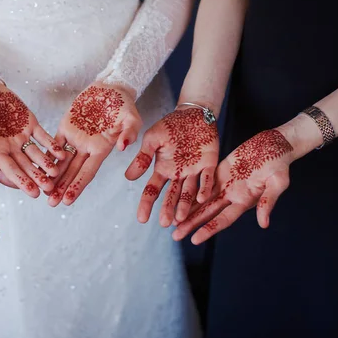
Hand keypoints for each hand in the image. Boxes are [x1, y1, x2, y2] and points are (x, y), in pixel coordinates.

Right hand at [0, 80, 65, 197]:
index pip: (11, 170)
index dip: (22, 181)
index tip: (32, 193)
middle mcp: (11, 147)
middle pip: (26, 165)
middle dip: (38, 177)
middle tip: (49, 189)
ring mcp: (22, 136)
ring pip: (37, 153)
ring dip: (46, 163)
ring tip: (57, 174)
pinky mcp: (31, 123)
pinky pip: (43, 136)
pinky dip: (52, 145)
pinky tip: (62, 153)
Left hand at [48, 82, 141, 205]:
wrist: (111, 88)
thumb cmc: (124, 104)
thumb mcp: (132, 118)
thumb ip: (129, 133)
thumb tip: (123, 147)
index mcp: (101, 149)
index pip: (87, 172)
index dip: (77, 186)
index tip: (68, 200)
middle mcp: (87, 148)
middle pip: (72, 172)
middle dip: (62, 188)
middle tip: (51, 202)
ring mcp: (75, 138)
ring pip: (61, 161)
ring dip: (52, 176)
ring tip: (42, 190)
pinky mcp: (66, 127)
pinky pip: (54, 144)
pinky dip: (46, 155)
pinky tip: (37, 166)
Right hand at [125, 107, 218, 225]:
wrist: (192, 114)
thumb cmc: (170, 126)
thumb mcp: (152, 139)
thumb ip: (142, 158)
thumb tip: (128, 178)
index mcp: (162, 169)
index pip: (152, 190)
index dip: (146, 204)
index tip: (142, 219)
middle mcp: (178, 175)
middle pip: (171, 196)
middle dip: (167, 209)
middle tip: (164, 223)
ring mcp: (193, 172)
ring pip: (188, 192)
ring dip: (185, 205)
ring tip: (181, 219)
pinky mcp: (209, 165)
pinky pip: (206, 179)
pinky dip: (204, 188)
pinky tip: (201, 199)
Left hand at [173, 128, 294, 244]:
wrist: (274, 146)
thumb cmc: (279, 164)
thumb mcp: (277, 183)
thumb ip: (267, 202)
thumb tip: (264, 224)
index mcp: (244, 201)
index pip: (222, 219)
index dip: (208, 229)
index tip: (194, 240)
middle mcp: (231, 196)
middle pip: (207, 213)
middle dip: (191, 225)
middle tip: (175, 236)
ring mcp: (224, 184)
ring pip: (201, 200)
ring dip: (187, 210)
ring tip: (171, 221)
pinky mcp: (218, 171)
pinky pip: (201, 184)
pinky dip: (190, 192)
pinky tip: (177, 197)